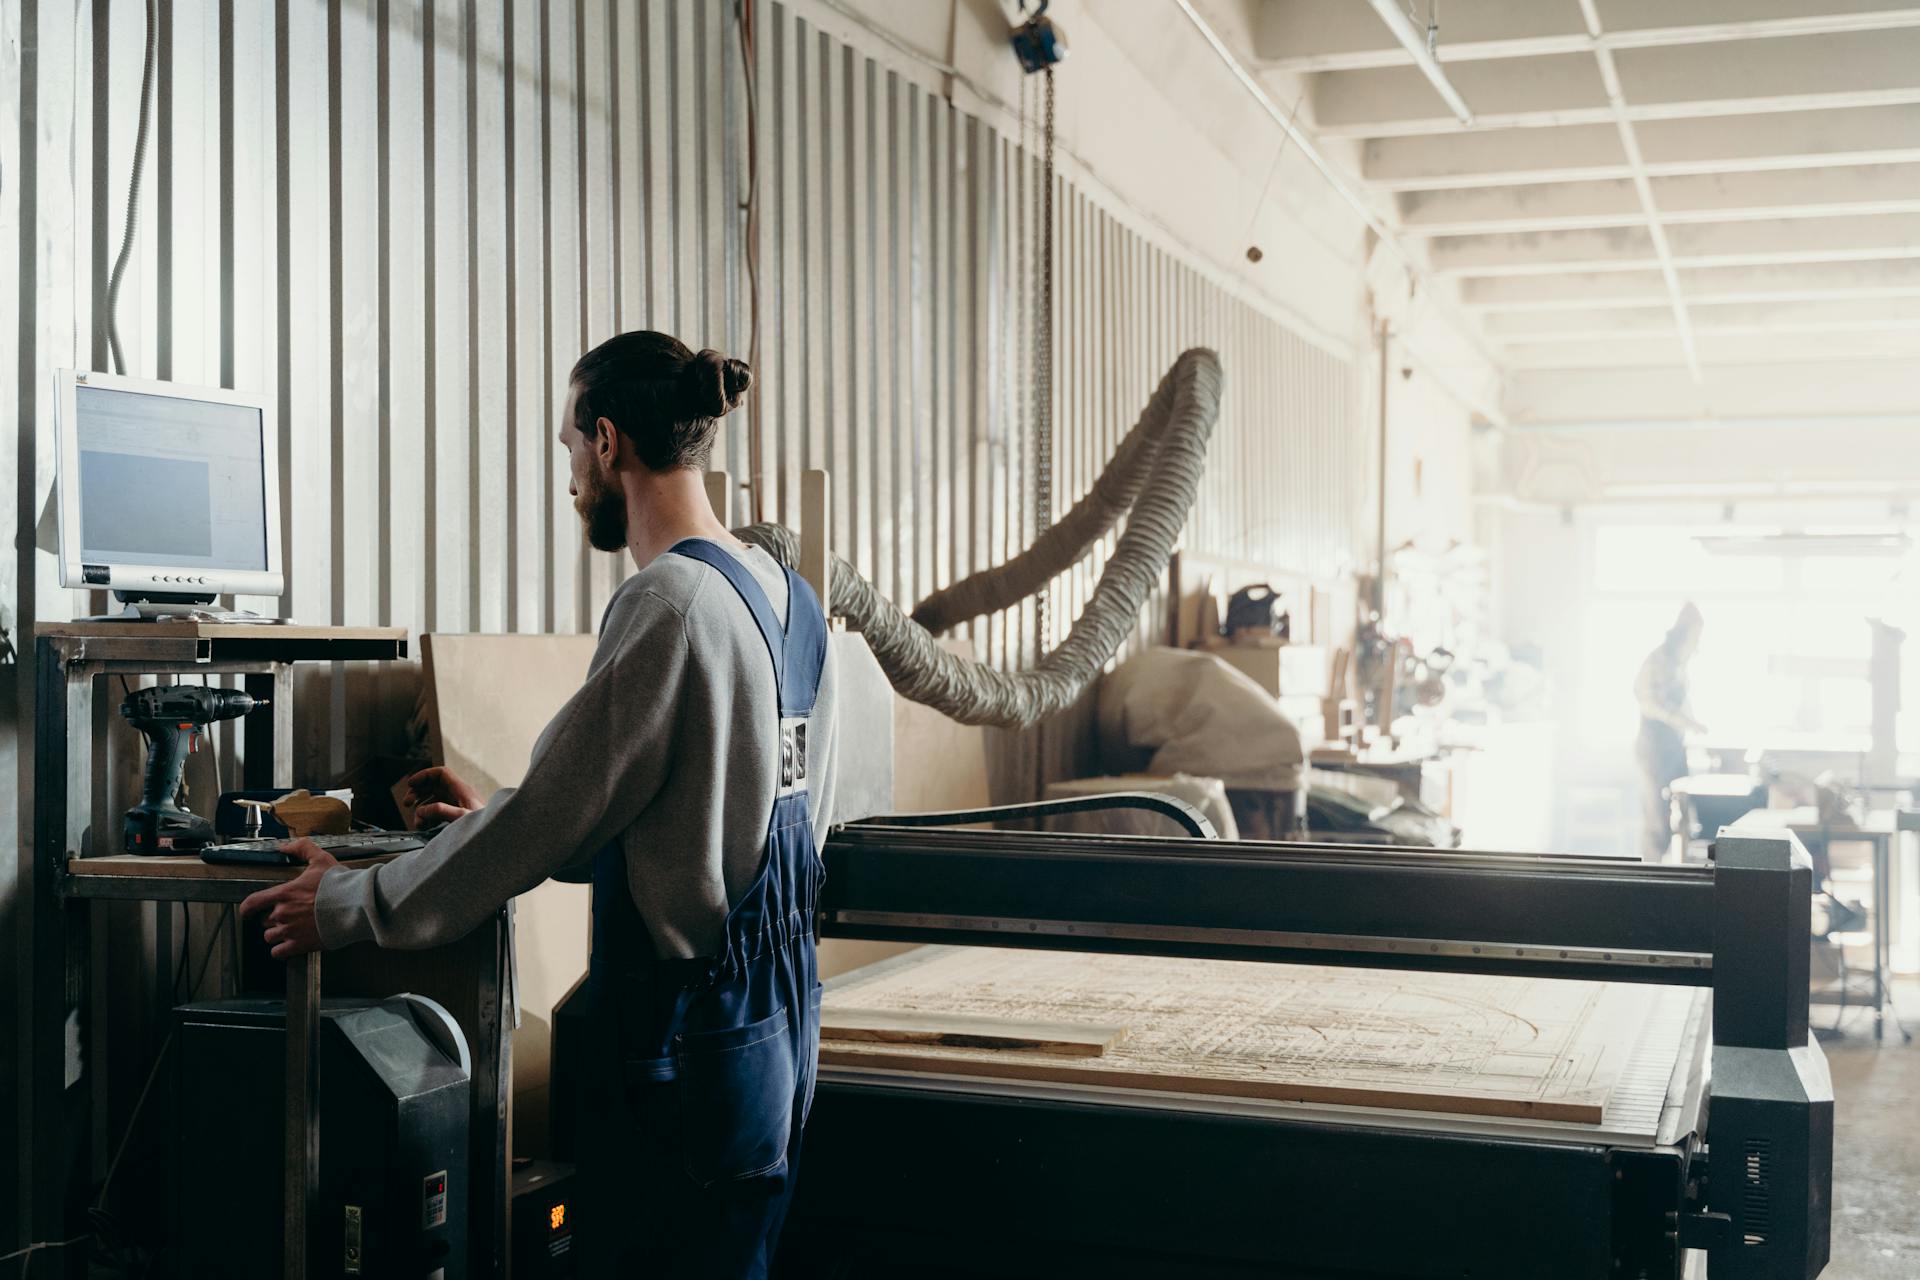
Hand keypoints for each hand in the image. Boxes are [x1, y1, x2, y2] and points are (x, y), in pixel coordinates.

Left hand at [238, 839, 339, 958]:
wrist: (355, 906)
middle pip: (265, 921)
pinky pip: (278, 952)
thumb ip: (302, 849)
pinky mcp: (300, 945)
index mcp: (284, 894)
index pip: (253, 903)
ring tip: (290, 930)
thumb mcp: (320, 859)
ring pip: (270, 937)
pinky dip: (281, 950)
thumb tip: (286, 847)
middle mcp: (283, 913)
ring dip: (277, 934)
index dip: (246, 909)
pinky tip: (289, 945)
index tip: (247, 912)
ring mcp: (290, 931)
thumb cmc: (339, 885)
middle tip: (290, 916)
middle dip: (274, 918)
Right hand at [403, 765, 485, 826]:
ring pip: (433, 801)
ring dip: (421, 809)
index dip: (424, 775)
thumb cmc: (483, 826)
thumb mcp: (461, 817)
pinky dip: (428, 818)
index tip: (410, 784)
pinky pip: (438, 813)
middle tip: (407, 804)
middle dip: (418, 793)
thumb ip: (441, 811)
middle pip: (433, 786)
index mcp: (461, 789)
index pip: (440, 773)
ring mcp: (457, 806)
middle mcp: (458, 795)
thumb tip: (421, 810)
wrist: (496, 838)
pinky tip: (425, 827)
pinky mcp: (457, 817)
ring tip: (418, 822)